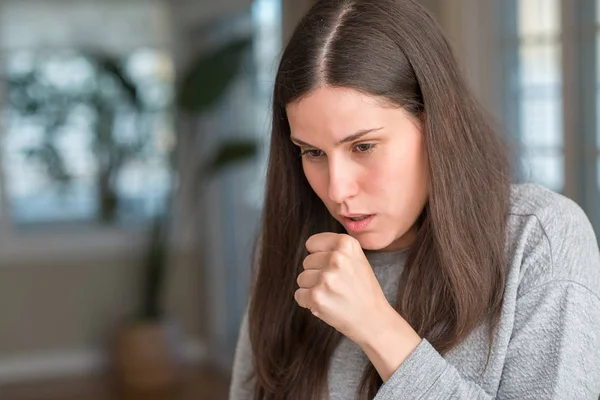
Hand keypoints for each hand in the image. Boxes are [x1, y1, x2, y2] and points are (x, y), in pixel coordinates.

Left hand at [294, 232, 421, 380]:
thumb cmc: (363, 289)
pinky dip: (308, 302)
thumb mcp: (356, 258)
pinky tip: (326, 303)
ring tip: (332, 294)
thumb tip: (311, 245)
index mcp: (347, 244)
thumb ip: (335, 248)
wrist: (373, 319)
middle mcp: (336, 258)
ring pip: (302, 278)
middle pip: (307, 261)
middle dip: (317, 273)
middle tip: (336, 284)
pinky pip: (299, 294)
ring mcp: (326, 278)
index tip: (331, 266)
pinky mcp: (316, 297)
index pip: (312, 243)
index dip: (319, 256)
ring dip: (312, 288)